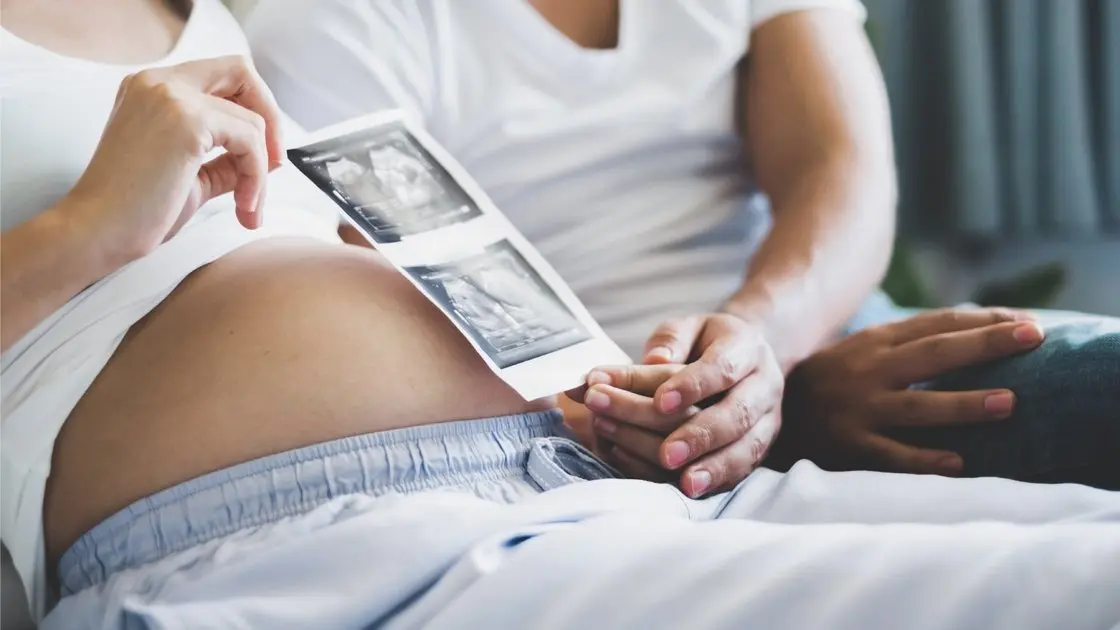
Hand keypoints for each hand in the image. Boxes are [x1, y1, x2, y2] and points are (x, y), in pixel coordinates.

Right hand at [66, 55, 283, 263]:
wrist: (97, 232)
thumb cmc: (135, 210)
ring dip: (260, 170)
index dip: (253, 108)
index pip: (222, 74)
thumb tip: (269, 154)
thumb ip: (224, 158)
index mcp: (151, 89)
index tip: (264, 154)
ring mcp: (171, 96)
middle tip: (275, 165)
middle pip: (242, 72)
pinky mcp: (187, 121)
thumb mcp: (190, 175)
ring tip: (248, 206)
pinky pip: (250, 142)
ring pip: (252, 120)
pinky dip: (256, 177)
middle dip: (269, 119)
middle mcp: (158, 82)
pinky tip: (243, 206)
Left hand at [570, 313, 783, 496]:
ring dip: (715, 467)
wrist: (747, 359)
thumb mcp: (689, 327)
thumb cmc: (706, 343)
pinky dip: (717, 482)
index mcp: (747, 347)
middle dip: (702, 435)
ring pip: (747, 448)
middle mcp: (765, 385)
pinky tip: (689, 490)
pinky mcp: (762, 447)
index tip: (660, 402)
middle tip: (668, 454)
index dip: (692, 385)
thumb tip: (653, 360)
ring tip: (685, 484)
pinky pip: (744, 469)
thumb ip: (670, 340)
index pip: (722, 367)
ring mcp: (768, 420)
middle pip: (738, 413)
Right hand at [772, 308, 1044, 474]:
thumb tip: (977, 334)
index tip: (1029, 323)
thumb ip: (909, 344)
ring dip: (964, 404)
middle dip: (986, 345)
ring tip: (1008, 403)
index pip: (937, 325)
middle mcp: (869, 371)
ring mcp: (859, 410)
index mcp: (876, 343)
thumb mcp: (863, 352)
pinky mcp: (850, 446)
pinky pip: (892, 455)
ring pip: (918, 407)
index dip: (984, 321)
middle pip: (935, 354)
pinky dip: (924, 460)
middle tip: (1033, 338)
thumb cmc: (832, 382)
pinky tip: (958, 463)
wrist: (767, 412)